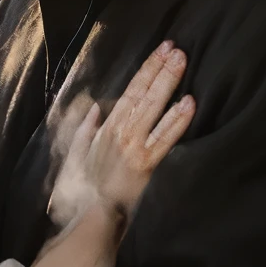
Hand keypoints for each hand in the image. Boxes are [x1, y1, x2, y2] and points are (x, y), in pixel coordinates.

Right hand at [48, 42, 193, 228]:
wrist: (89, 217)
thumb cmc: (82, 189)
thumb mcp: (76, 155)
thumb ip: (85, 130)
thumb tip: (96, 109)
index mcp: (107, 127)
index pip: (130, 90)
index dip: (147, 68)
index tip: (161, 50)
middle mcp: (121, 132)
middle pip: (144, 93)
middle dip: (161, 69)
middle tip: (177, 49)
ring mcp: (134, 147)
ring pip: (154, 108)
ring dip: (169, 84)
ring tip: (183, 62)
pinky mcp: (146, 165)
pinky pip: (164, 139)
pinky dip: (177, 121)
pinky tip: (189, 103)